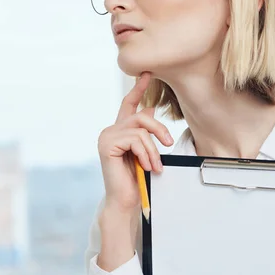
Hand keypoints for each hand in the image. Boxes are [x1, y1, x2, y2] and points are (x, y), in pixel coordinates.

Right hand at [97, 72, 174, 214]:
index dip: (138, 88)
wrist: (125, 200)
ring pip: (141, 130)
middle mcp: (110, 131)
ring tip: (155, 165)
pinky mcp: (107, 145)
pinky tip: (145, 166)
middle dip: (159, 129)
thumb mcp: (144, 151)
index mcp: (119, 131)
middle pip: (141, 116)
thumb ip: (144, 132)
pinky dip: (145, 154)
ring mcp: (107, 137)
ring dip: (153, 150)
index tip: (147, 73)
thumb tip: (149, 109)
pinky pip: (136, 140)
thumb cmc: (136, 179)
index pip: (129, 104)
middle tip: (168, 144)